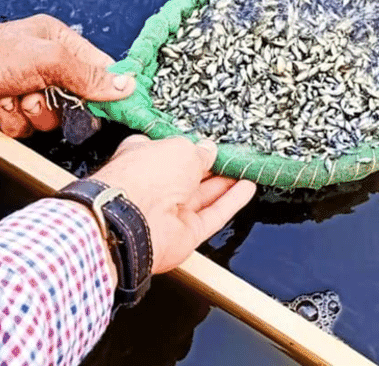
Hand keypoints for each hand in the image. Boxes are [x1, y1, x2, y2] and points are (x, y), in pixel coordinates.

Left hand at [0, 14, 135, 136]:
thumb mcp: (49, 61)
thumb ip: (88, 75)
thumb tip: (125, 84)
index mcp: (62, 43)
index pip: (100, 68)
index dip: (107, 88)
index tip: (113, 105)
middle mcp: (49, 64)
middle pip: (77, 99)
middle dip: (59, 105)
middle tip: (44, 97)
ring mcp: (29, 87)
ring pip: (52, 118)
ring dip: (33, 114)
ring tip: (15, 98)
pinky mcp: (11, 106)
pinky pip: (28, 126)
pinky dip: (14, 121)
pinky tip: (1, 105)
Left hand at [93, 135, 256, 273]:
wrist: (131, 221)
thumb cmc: (145, 176)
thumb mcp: (181, 148)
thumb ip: (199, 151)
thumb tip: (209, 150)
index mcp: (143, 157)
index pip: (170, 150)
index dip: (190, 147)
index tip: (211, 144)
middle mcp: (155, 185)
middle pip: (190, 175)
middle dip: (213, 166)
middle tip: (235, 156)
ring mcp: (170, 211)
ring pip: (204, 195)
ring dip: (226, 183)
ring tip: (246, 169)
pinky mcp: (186, 233)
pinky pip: (214, 215)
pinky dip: (232, 202)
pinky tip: (247, 188)